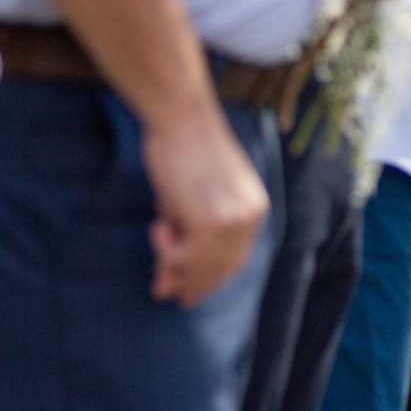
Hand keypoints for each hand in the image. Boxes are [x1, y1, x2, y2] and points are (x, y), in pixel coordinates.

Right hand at [139, 107, 268, 306]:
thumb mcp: (193, 194)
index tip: (189, 291)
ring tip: (156, 267)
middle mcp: (250, 216)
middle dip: (193, 284)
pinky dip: (168, 253)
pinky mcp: (210, 222)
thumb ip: (187, 230)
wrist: (182, 116)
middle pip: (223, 268)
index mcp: (255, 206)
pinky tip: (157, 228)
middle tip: (165, 294)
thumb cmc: (183, 146)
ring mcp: (233, 221)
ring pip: (202, 266)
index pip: (236, 256)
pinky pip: (186, 256)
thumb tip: (168, 276)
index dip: (211, 277)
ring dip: (175, 271)